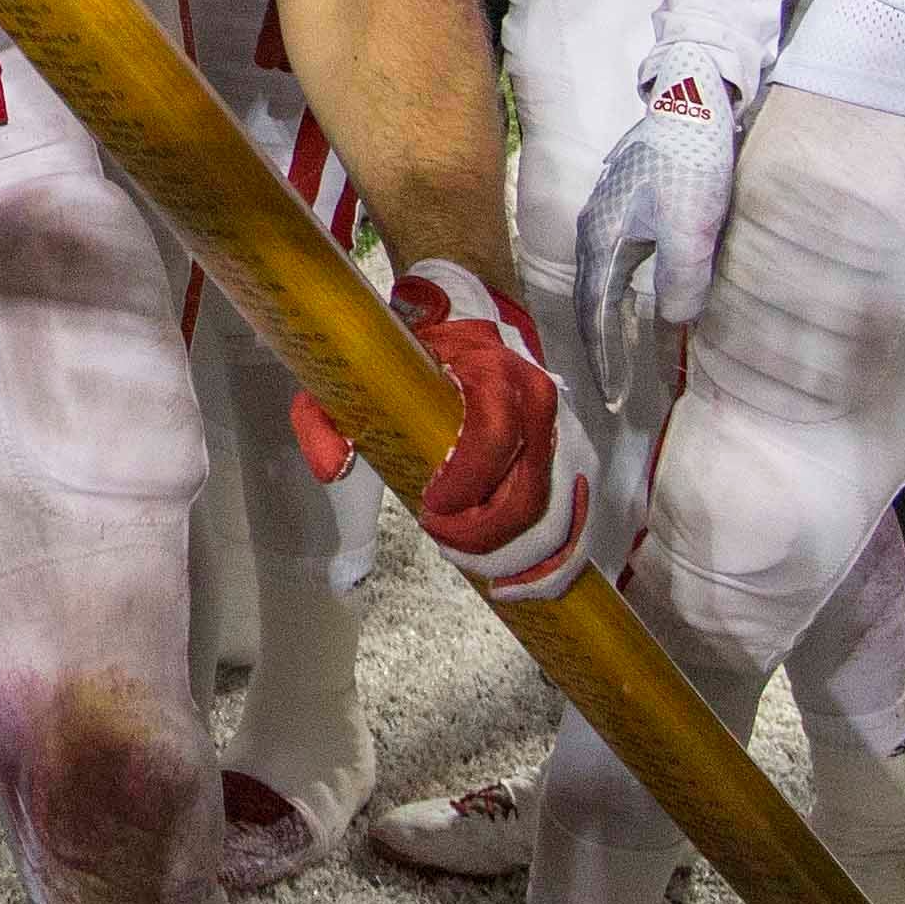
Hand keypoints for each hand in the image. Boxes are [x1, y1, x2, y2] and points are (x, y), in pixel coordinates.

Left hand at [296, 260, 601, 598]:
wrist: (470, 321)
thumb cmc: (414, 354)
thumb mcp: (357, 374)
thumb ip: (327, 418)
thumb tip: (333, 469)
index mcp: (493, 375)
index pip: (493, 438)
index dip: (465, 485)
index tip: (429, 509)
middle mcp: (540, 405)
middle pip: (530, 496)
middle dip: (486, 539)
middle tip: (444, 542)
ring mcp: (564, 435)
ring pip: (560, 518)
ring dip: (520, 559)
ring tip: (479, 570)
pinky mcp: (575, 460)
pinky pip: (576, 522)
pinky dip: (553, 562)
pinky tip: (518, 582)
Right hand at [572, 55, 744, 440]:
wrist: (693, 97)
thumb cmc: (690, 162)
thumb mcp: (692, 228)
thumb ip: (680, 283)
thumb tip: (673, 325)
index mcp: (602, 240)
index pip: (596, 316)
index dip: (605, 361)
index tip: (615, 401)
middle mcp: (596, 230)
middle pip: (593, 302)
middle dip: (603, 348)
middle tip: (614, 391)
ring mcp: (610, 215)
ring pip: (606, 282)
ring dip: (615, 322)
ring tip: (625, 355)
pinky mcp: (630, 204)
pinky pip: (621, 264)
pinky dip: (627, 294)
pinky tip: (640, 302)